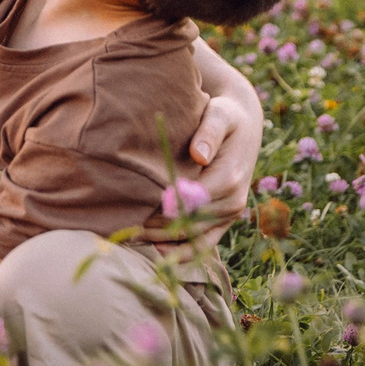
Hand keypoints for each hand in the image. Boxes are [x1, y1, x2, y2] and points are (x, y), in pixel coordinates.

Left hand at [143, 75, 262, 243]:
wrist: (244, 125)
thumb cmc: (225, 116)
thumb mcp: (220, 114)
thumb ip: (209, 131)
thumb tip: (198, 155)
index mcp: (229, 178)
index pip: (189, 202)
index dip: (161, 208)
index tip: (133, 208)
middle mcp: (232, 201)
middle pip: (188, 223)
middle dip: (155, 227)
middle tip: (120, 226)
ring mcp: (230, 214)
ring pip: (193, 237)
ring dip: (162, 241)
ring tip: (129, 237)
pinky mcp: (224, 220)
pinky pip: (204, 242)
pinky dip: (182, 251)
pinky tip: (156, 250)